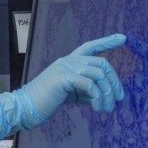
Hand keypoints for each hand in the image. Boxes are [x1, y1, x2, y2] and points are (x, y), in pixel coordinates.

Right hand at [0, 34, 125, 138]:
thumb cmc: (45, 102)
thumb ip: (86, 90)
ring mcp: (65, 68)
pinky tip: (97, 108)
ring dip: (107, 94)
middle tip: (119, 99)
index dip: (107, 41)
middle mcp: (68, 61)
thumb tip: (104, 95)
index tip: (123, 38)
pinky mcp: (63, 78)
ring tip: (105, 109)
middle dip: (114, 82)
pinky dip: (98, 98)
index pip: (90, 47)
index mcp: (69, 62)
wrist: (25, 107)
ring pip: (99, 75)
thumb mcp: (70, 94)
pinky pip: (90, 85)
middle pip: (102, 63)